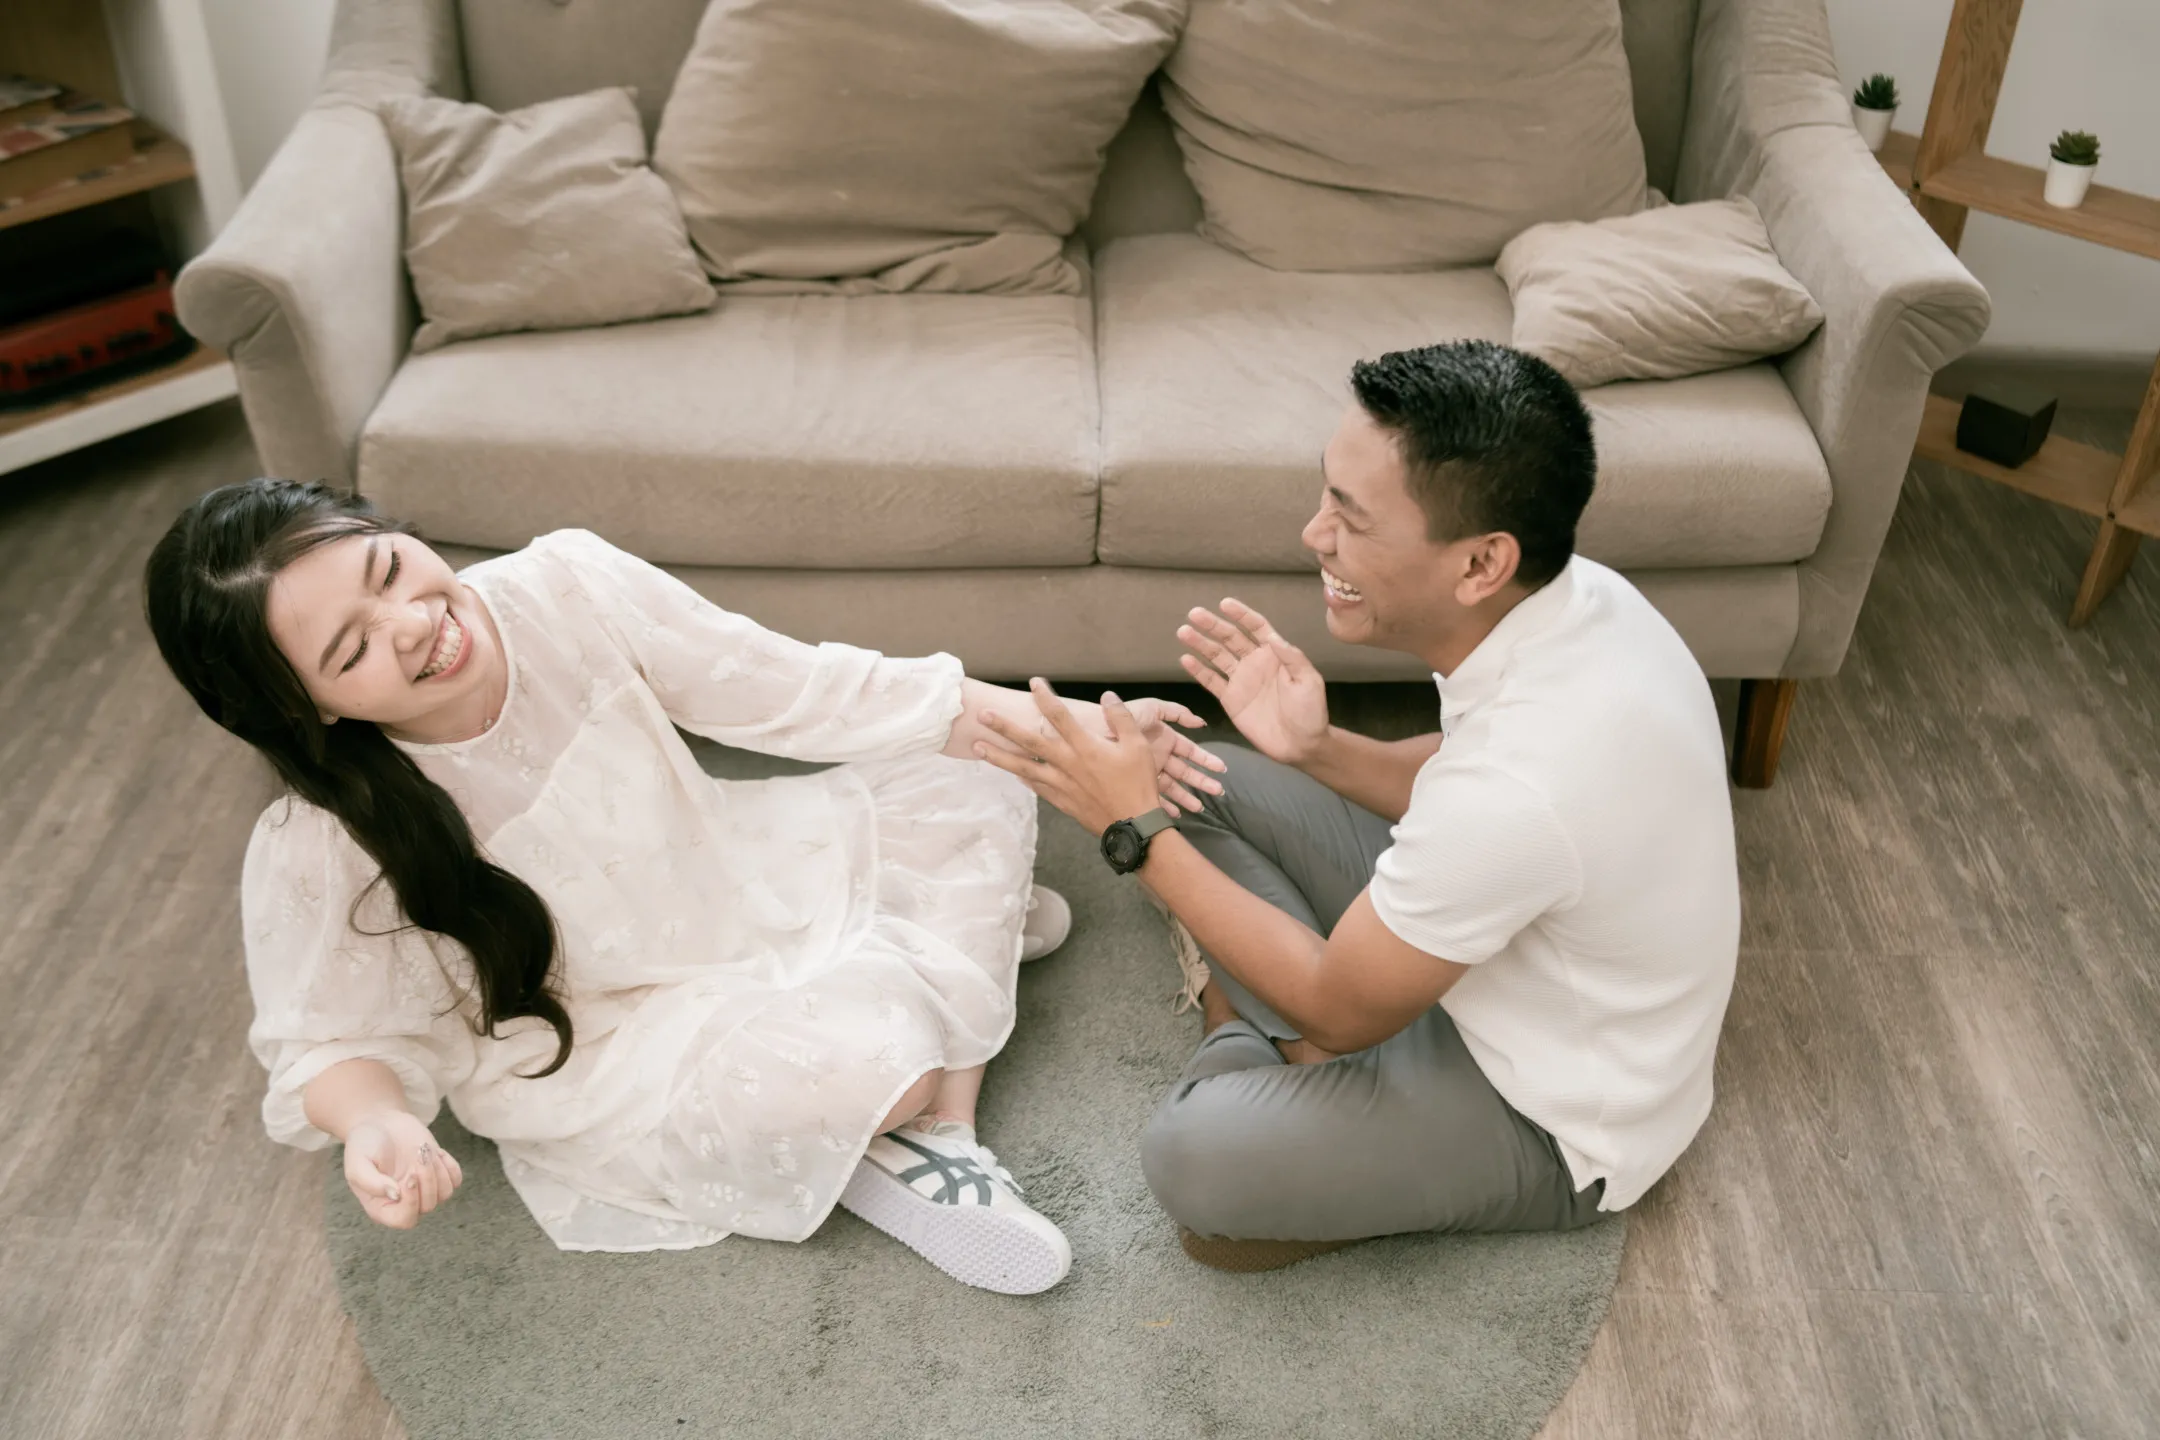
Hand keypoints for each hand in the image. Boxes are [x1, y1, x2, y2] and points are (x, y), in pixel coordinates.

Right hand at [343, 1108, 463, 1230]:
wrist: (380, 1122)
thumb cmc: (364, 1144)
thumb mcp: (357, 1162)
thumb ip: (370, 1182)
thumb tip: (395, 1195)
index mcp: (382, 1207)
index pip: (405, 1220)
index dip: (411, 1203)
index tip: (409, 1177)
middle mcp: (404, 1202)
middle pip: (428, 1206)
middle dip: (426, 1180)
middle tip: (416, 1157)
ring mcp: (423, 1189)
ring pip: (444, 1194)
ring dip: (438, 1171)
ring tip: (422, 1152)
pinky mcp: (438, 1174)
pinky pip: (455, 1180)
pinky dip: (449, 1166)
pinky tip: (435, 1152)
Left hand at [975, 681, 1166, 835]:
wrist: (1134, 826)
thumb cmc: (1138, 784)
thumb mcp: (1138, 746)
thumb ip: (1121, 718)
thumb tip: (1107, 696)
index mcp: (1085, 747)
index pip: (1059, 715)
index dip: (1045, 697)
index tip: (1034, 683)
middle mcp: (1067, 763)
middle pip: (1029, 741)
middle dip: (1004, 726)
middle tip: (981, 714)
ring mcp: (1060, 784)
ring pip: (1023, 767)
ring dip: (999, 756)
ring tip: (977, 746)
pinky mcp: (1061, 801)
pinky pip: (1036, 786)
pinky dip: (1022, 778)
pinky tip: (1012, 772)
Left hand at [1122, 696, 1226, 813]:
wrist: (1080, 736)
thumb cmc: (1118, 720)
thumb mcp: (1150, 710)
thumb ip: (1175, 712)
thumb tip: (1199, 721)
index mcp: (1161, 739)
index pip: (1189, 751)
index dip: (1205, 758)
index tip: (1221, 768)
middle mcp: (1154, 757)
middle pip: (1183, 771)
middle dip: (1201, 781)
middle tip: (1219, 792)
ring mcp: (1142, 772)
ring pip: (1170, 787)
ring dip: (1185, 796)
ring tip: (1200, 808)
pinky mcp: (1129, 785)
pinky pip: (1149, 796)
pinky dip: (1162, 805)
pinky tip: (1174, 814)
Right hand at [1178, 600, 1328, 764]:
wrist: (1300, 744)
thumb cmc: (1310, 711)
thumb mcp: (1309, 681)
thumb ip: (1292, 658)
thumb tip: (1274, 638)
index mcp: (1275, 654)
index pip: (1256, 627)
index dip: (1241, 615)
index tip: (1225, 604)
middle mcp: (1255, 662)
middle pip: (1231, 638)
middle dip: (1213, 625)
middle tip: (1194, 614)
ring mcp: (1241, 680)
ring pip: (1217, 656)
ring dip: (1201, 644)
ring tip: (1184, 632)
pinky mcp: (1230, 699)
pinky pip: (1212, 681)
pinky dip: (1198, 671)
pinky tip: (1185, 659)